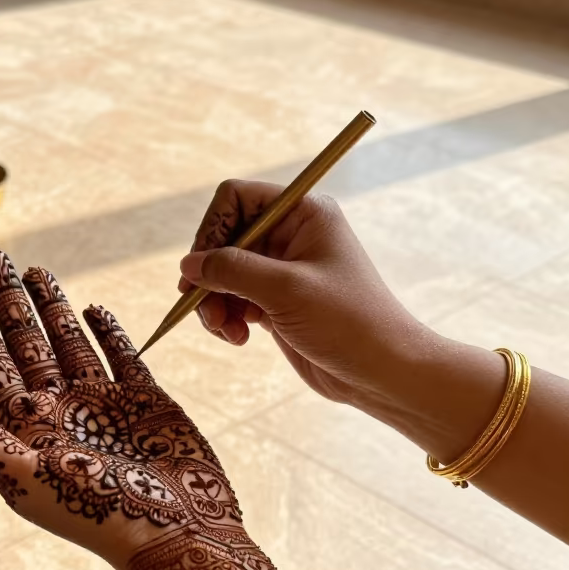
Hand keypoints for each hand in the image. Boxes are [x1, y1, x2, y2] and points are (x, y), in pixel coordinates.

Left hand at [0, 249, 246, 568]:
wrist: (179, 534)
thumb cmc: (99, 516)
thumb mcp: (26, 480)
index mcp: (27, 428)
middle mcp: (61, 411)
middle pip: (24, 341)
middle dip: (6, 298)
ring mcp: (104, 404)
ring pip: (69, 342)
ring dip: (50, 306)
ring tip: (33, 269)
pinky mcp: (146, 402)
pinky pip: (121, 355)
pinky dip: (107, 331)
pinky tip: (93, 308)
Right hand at [179, 180, 429, 409]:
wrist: (381, 371)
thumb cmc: (347, 322)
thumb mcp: (284, 290)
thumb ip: (231, 270)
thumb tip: (187, 264)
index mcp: (303, 213)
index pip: (237, 198)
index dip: (212, 229)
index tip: (201, 267)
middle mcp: (292, 235)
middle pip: (225, 239)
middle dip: (210, 275)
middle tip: (203, 308)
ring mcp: (282, 270)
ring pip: (224, 273)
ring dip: (215, 302)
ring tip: (224, 330)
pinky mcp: (276, 302)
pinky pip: (234, 299)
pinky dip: (227, 317)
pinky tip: (237, 338)